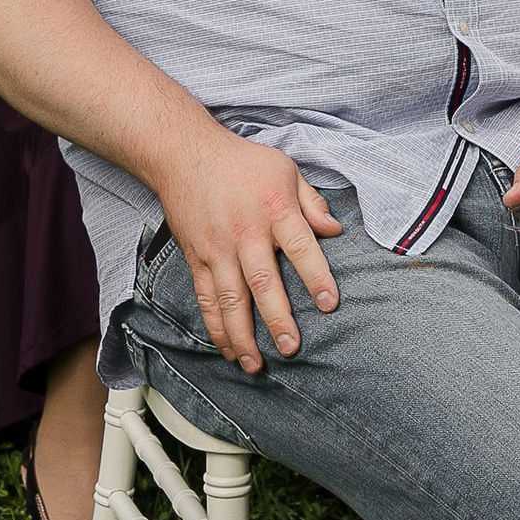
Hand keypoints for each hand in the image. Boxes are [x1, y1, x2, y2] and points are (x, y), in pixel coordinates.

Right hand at [166, 123, 342, 369]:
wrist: (185, 155)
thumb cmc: (242, 163)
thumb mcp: (286, 170)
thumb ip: (311, 203)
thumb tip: (334, 230)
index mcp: (275, 209)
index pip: (301, 247)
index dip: (316, 276)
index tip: (329, 304)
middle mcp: (246, 233)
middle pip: (264, 282)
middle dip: (278, 319)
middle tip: (291, 348)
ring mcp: (218, 249)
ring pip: (231, 299)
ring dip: (243, 335)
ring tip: (255, 364)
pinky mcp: (197, 258)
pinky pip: (206, 298)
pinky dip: (216, 326)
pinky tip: (227, 347)